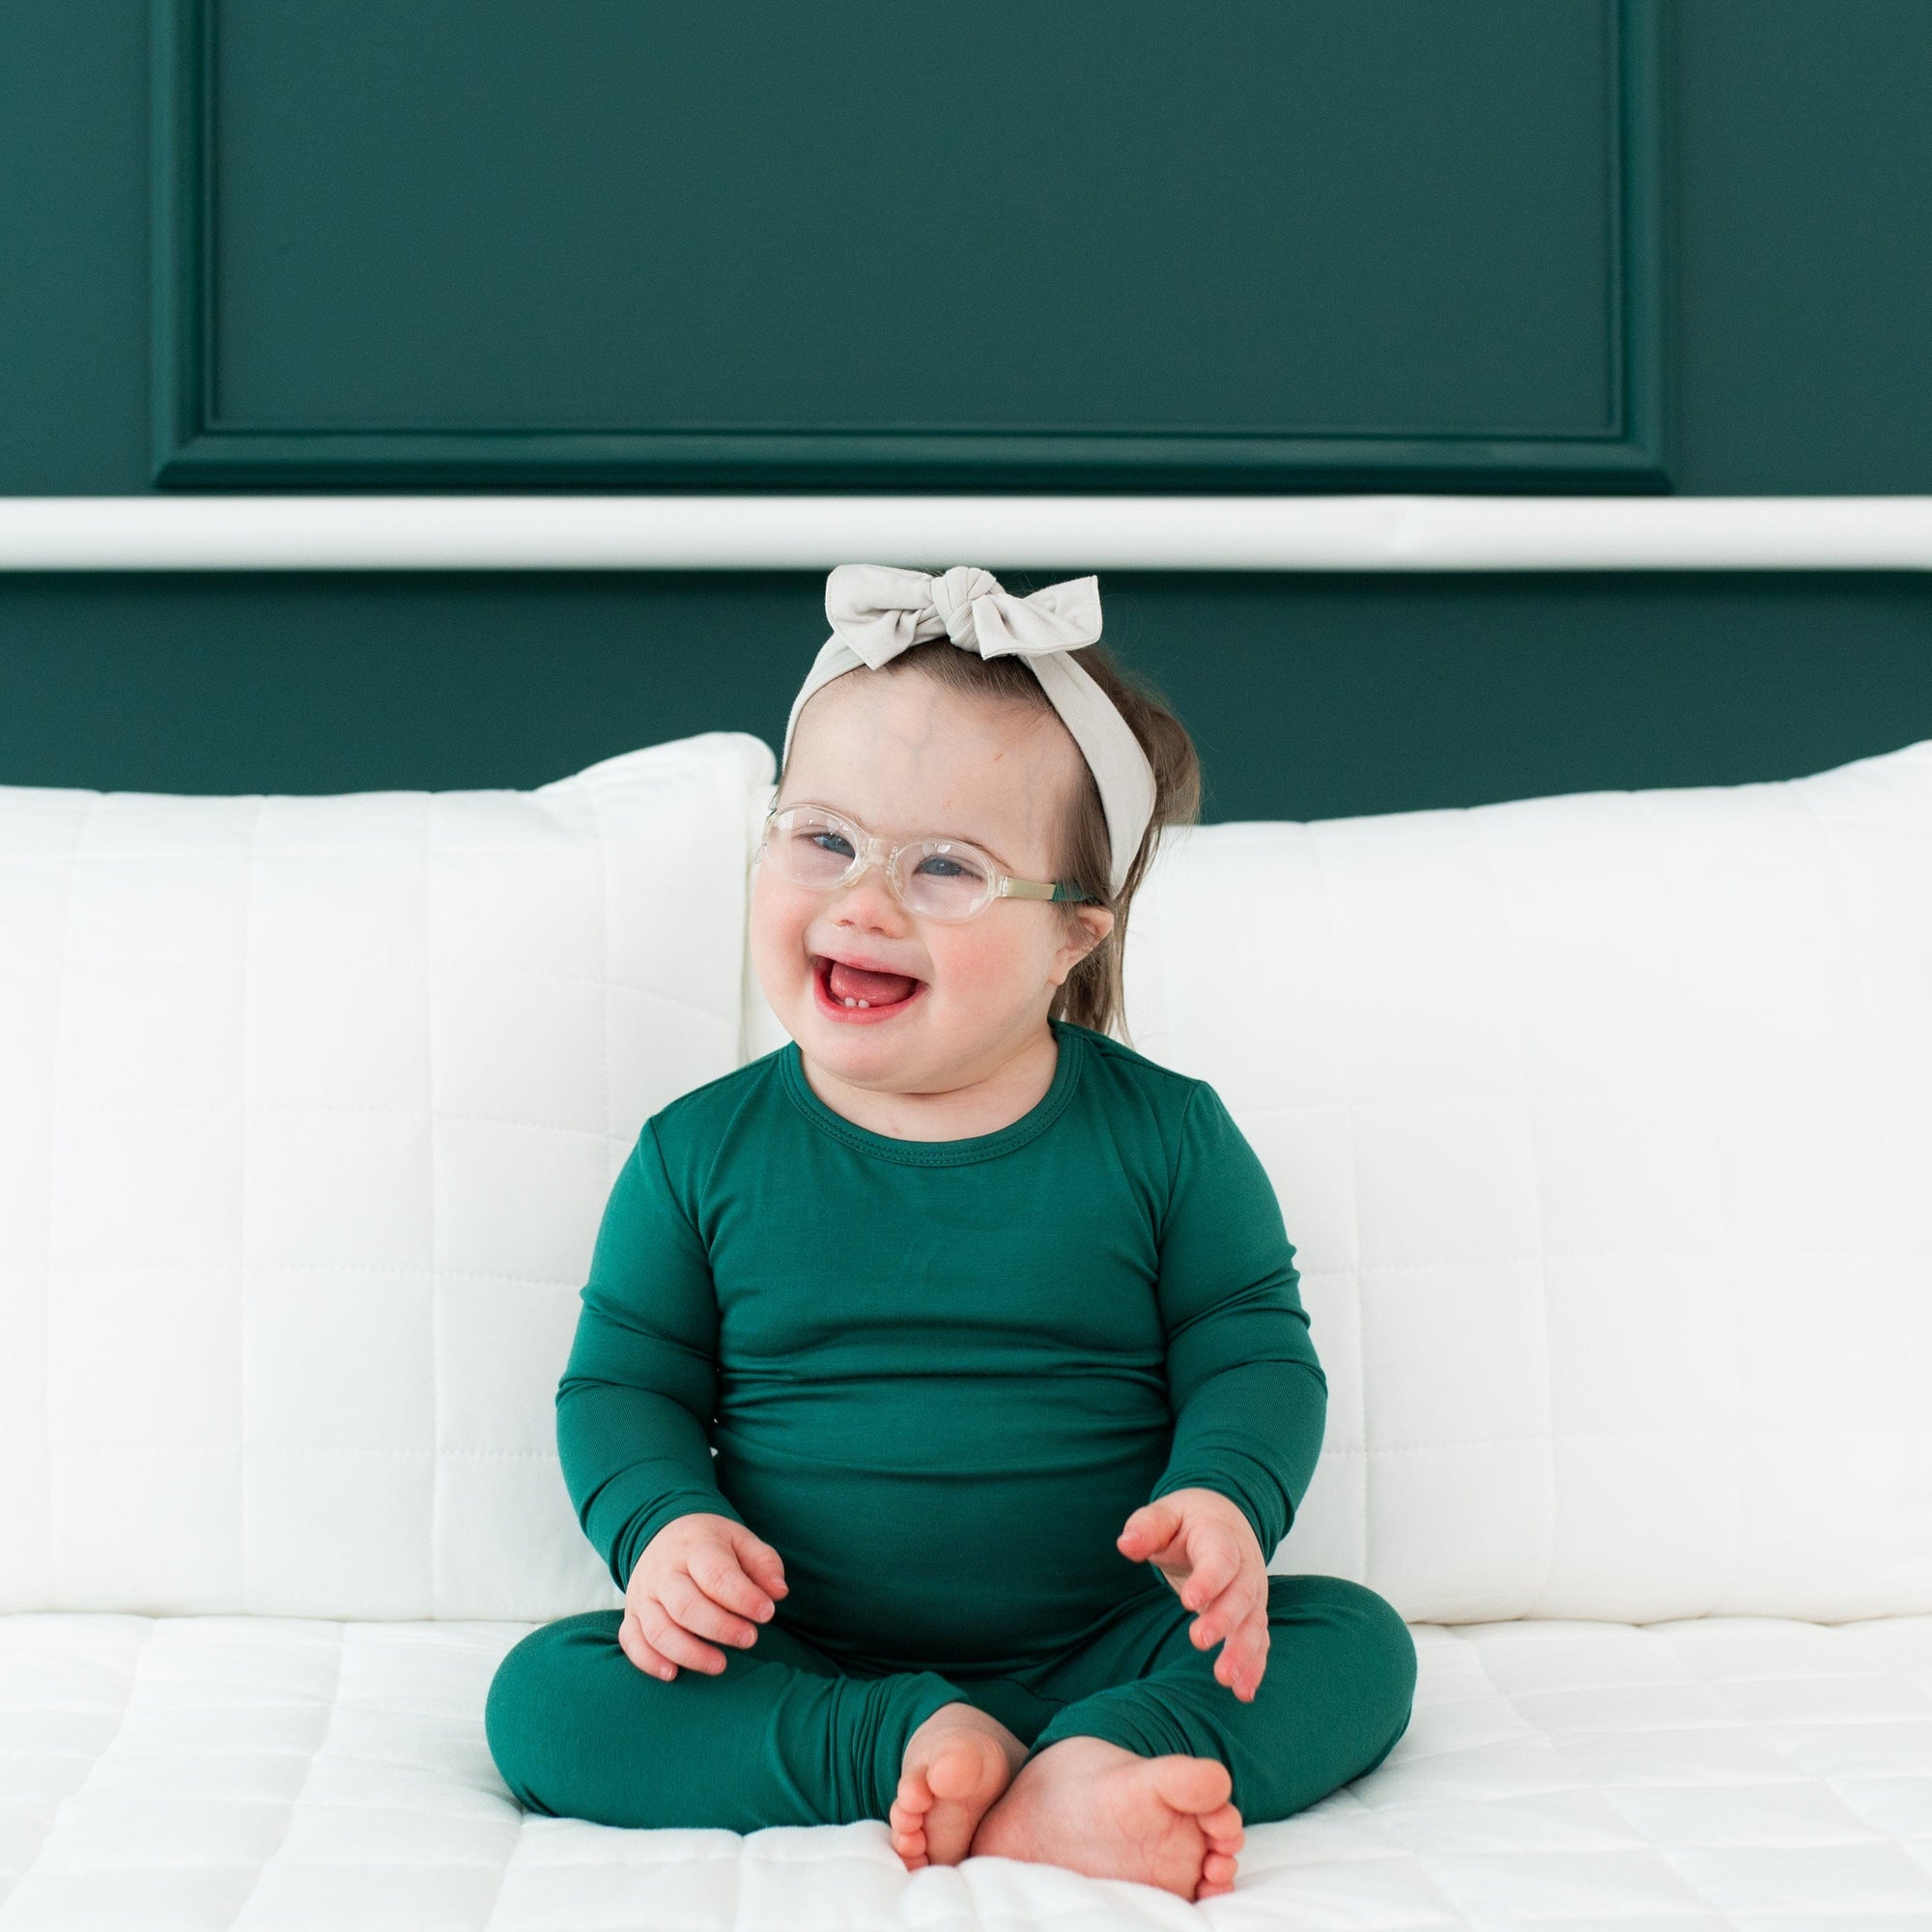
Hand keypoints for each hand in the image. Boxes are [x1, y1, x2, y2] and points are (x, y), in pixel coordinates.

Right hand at [620, 1512, 788, 1680]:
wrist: (663, 1531)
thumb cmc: (711, 1544)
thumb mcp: (741, 1540)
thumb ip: (764, 1563)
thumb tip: (778, 1593)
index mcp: (695, 1547)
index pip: (716, 1575)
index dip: (743, 1597)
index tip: (767, 1613)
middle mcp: (664, 1571)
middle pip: (685, 1606)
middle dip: (720, 1628)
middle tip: (750, 1639)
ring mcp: (643, 1593)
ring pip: (658, 1630)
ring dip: (690, 1653)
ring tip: (721, 1665)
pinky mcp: (631, 1614)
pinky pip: (631, 1641)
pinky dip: (649, 1661)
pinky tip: (673, 1674)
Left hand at [1117, 1489, 1269, 1700]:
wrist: (1223, 1519)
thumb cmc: (1188, 1520)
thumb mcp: (1166, 1513)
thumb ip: (1147, 1527)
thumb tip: (1125, 1544)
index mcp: (1221, 1538)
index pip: (1220, 1559)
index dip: (1208, 1580)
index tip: (1188, 1602)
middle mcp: (1245, 1567)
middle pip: (1241, 1595)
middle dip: (1223, 1620)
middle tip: (1198, 1640)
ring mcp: (1252, 1593)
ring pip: (1254, 1623)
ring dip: (1243, 1652)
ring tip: (1225, 1679)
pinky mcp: (1252, 1614)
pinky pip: (1260, 1641)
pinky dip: (1254, 1666)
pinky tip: (1243, 1692)